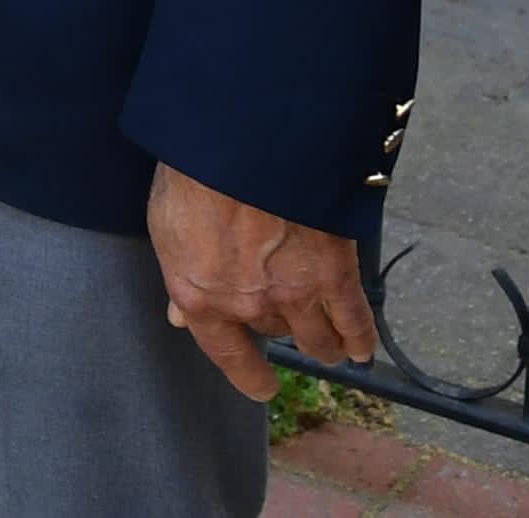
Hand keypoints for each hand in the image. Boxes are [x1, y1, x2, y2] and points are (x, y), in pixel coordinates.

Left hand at [147, 164, 377, 400]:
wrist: (242, 140)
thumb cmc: (192, 172)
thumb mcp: (167, 226)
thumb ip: (180, 275)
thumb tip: (180, 316)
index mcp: (201, 297)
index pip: (226, 353)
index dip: (247, 374)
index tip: (263, 387)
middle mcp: (248, 306)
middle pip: (273, 332)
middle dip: (280, 326)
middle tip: (289, 318)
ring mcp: (295, 293)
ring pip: (317, 336)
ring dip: (325, 343)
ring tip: (333, 346)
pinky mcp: (334, 274)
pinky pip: (353, 319)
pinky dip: (360, 337)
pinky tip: (362, 347)